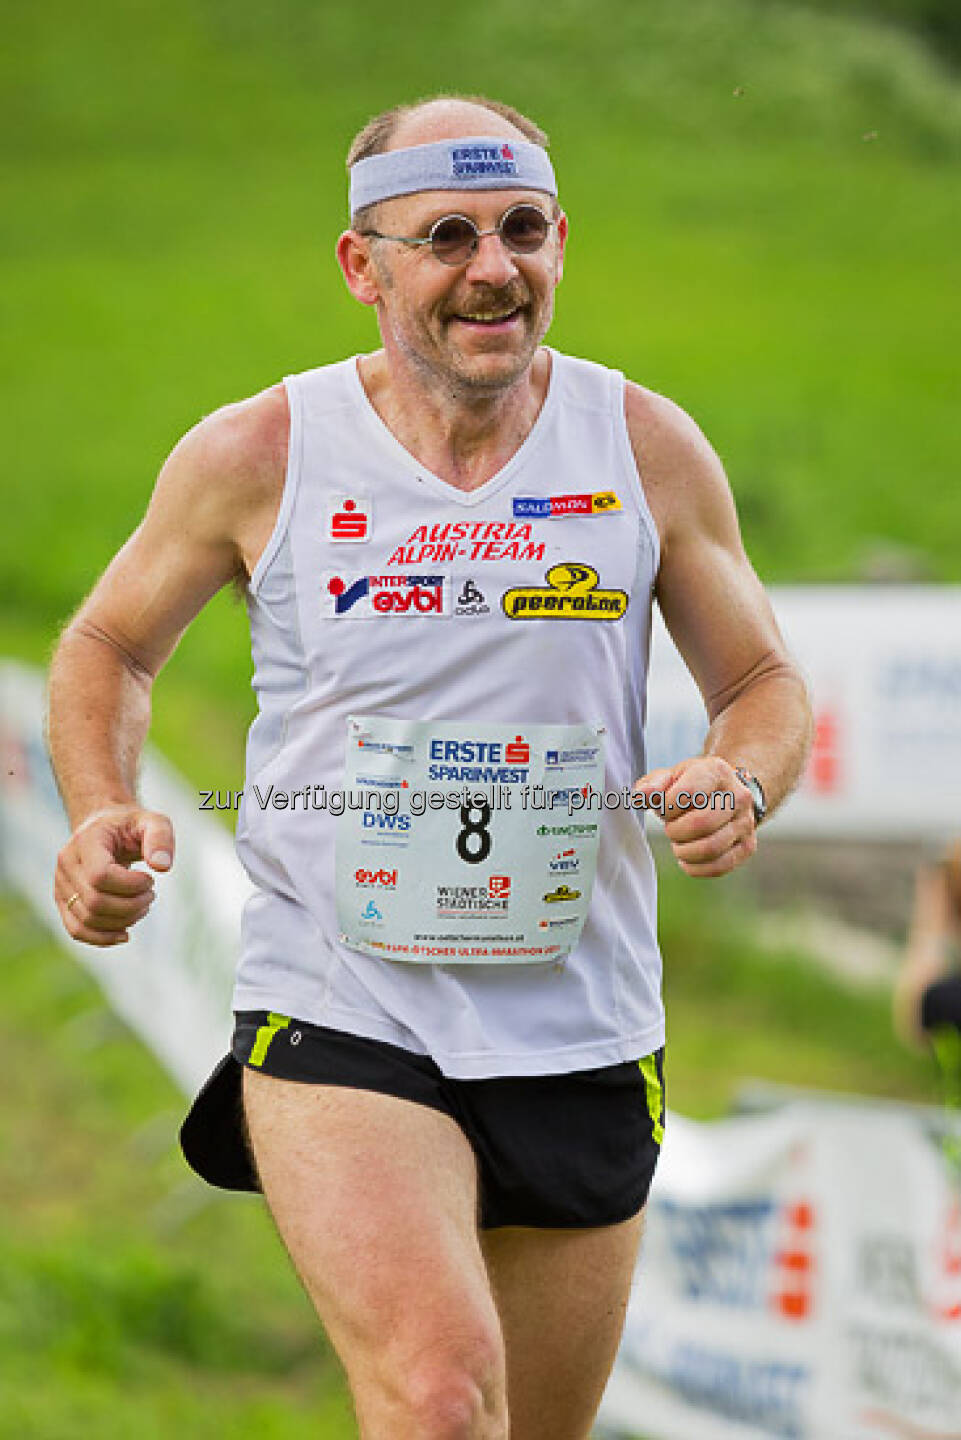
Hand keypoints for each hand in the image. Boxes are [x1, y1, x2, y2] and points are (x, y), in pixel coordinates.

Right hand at [54, 805, 173, 945]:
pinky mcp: (64, 901)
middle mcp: (66, 864)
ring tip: (142, 906)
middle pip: (95, 902)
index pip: (100, 876)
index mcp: (85, 842)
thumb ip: (160, 838)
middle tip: (151, 895)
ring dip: (123, 921)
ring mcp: (61, 884)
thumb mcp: (152, 821)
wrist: (104, 828)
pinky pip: (77, 930)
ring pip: (88, 919)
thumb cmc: (130, 826)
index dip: (131, 885)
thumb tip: (162, 866)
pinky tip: (125, 933)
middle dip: (132, 906)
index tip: (150, 879)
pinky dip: (102, 938)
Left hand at [633, 756, 756, 877]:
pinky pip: (720, 866)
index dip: (667, 807)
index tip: (664, 809)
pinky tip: (686, 859)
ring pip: (711, 847)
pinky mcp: (747, 846)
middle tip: (671, 828)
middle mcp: (738, 796)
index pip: (688, 793)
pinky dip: (697, 868)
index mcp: (717, 772)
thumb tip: (641, 796)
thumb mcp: (672, 776)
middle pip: (701, 823)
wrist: (726, 794)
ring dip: (684, 851)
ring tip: (679, 843)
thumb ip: (653, 784)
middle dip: (676, 831)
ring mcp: (746, 822)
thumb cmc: (693, 786)